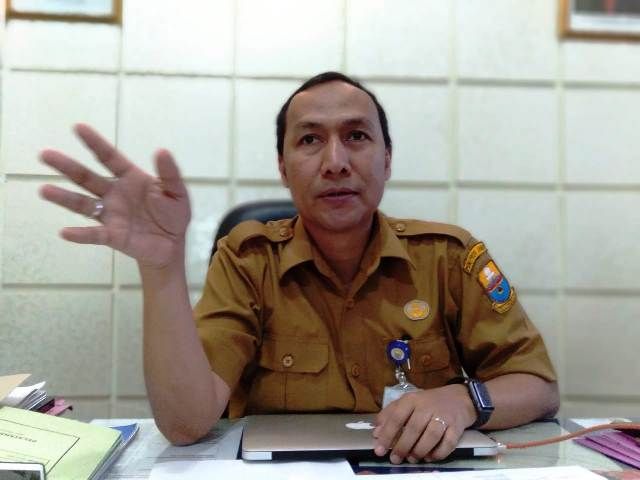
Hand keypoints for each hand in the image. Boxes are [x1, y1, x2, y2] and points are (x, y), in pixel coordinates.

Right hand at [39, 124, 190, 268]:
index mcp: (129, 178)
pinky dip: (81, 234)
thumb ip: (169, 173)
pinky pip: (95, 235)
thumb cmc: (172, 214)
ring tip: (44, 190)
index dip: (95, 143)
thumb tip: (162, 151)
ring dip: (64, 197)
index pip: (109, 158)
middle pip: (87, 178)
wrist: (173, 244)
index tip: (78, 127)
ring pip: (83, 205)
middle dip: (67, 166)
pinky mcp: (113, 236)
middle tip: (45, 154)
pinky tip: (65, 232)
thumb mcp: (176, 191)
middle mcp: (114, 194)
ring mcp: (110, 215)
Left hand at [373, 384, 475, 463]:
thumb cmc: (428, 403)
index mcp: (412, 399)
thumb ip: (390, 415)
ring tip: (411, 459)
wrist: (459, 398)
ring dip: (419, 450)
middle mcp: (427, 406)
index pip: (397, 417)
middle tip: (395, 459)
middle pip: (414, 428)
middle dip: (402, 447)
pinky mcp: (457, 426)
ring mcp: (443, 416)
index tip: (379, 450)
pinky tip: (429, 458)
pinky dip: (438, 453)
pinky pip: (448, 443)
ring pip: (431, 436)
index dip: (387, 435)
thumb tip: (376, 433)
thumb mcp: (407, 403)